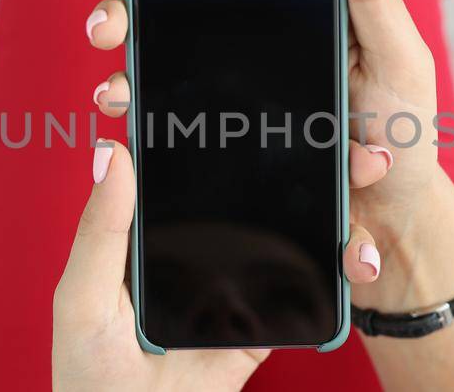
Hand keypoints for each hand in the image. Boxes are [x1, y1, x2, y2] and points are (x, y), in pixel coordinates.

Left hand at [51, 139, 384, 390]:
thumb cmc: (88, 373)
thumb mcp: (82, 298)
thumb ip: (101, 230)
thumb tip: (110, 149)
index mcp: (150, 227)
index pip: (191, 164)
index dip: (226, 126)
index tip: (264, 91)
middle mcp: (198, 244)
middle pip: (258, 188)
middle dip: (308, 155)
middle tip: (346, 128)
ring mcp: (237, 282)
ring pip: (293, 229)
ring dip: (336, 202)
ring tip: (371, 170)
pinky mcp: (265, 323)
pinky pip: (307, 290)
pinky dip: (339, 268)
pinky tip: (359, 247)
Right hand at [76, 0, 453, 314]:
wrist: (386, 224)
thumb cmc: (404, 138)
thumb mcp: (399, 62)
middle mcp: (266, 20)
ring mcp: (236, 68)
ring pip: (160, 30)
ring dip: (121, 27)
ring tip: (108, 47)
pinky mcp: (218, 116)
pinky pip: (160, 94)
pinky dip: (130, 92)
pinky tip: (117, 98)